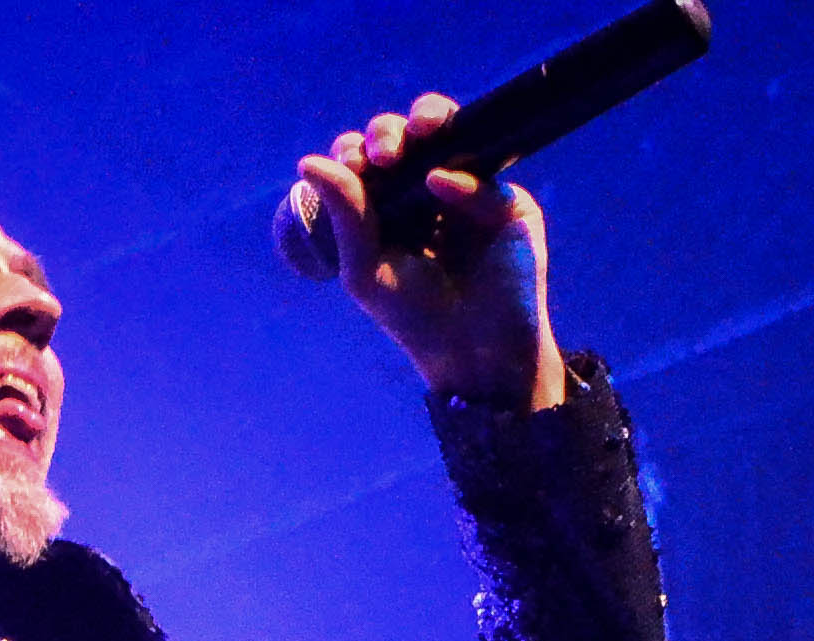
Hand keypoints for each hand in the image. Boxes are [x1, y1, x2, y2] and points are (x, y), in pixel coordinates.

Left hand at [279, 96, 565, 411]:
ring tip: (418, 131)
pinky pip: (483, 175)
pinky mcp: (507, 202)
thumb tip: (306, 161)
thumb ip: (344, 214)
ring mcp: (468, 191)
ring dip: (428, 116)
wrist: (472, 351)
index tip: (352, 162)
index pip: (367, 158)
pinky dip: (460, 177)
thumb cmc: (413, 316)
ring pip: (449, 129)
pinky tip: (440, 186)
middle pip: (405, 135)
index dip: (356, 149)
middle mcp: (426, 190)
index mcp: (386, 204)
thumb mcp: (365, 269)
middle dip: (387, 131)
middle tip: (382, 155)